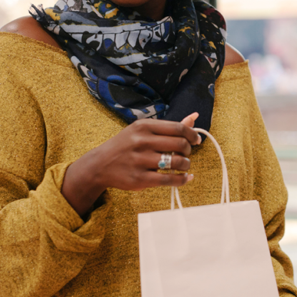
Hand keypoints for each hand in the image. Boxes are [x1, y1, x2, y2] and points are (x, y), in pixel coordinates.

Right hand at [62, 112, 201, 216]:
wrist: (99, 165)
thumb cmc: (127, 145)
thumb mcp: (143, 130)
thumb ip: (170, 126)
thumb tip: (195, 116)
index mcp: (144, 126)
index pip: (178, 128)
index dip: (192, 135)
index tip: (196, 140)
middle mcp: (142, 141)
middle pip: (181, 144)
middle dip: (189, 150)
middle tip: (186, 154)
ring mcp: (140, 160)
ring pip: (177, 162)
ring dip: (186, 165)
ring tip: (183, 166)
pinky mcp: (139, 179)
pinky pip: (169, 180)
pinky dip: (182, 180)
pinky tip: (185, 178)